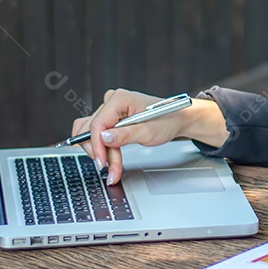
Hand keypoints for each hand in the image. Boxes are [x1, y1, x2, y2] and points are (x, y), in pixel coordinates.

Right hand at [69, 88, 228, 185]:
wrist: (176, 120)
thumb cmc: (167, 120)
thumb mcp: (148, 132)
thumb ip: (125, 135)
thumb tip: (103, 138)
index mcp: (120, 99)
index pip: (97, 124)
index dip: (96, 146)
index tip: (102, 163)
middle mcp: (112, 101)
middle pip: (91, 130)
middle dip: (100, 152)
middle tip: (112, 169)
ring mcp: (110, 110)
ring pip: (91, 134)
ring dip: (100, 153)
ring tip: (114, 167)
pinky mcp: (110, 118)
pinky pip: (97, 135)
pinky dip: (103, 149)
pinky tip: (112, 159)